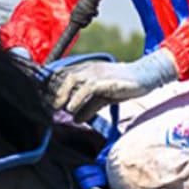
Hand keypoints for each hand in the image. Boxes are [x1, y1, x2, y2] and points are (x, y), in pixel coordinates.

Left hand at [47, 49, 177, 122]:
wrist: (144, 77)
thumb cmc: (122, 86)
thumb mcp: (102, 98)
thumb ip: (88, 107)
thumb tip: (76, 119)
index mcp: (87, 70)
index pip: (63, 74)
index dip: (52, 86)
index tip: (44, 100)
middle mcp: (89, 68)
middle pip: (64, 75)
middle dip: (54, 91)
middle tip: (49, 106)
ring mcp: (97, 72)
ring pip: (72, 79)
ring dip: (62, 94)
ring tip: (57, 107)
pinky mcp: (106, 80)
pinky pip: (88, 87)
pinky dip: (77, 98)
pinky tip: (71, 108)